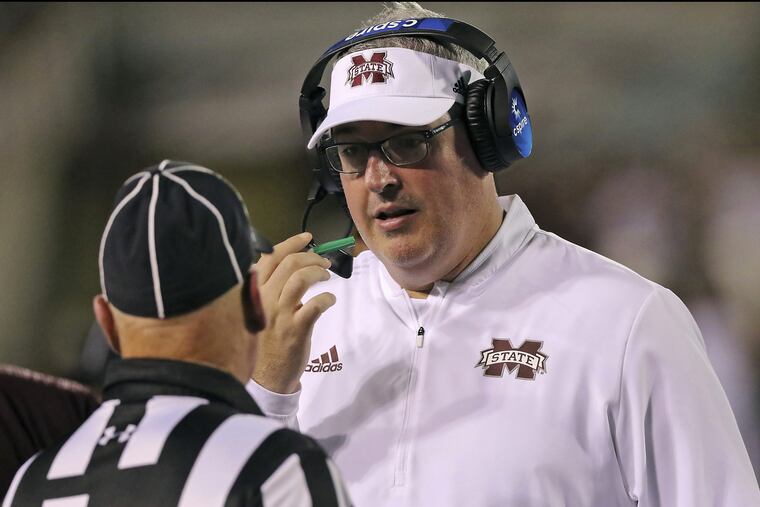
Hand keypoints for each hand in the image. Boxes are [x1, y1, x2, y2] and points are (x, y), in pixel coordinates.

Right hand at [252, 232, 335, 393]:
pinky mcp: (295, 329)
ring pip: (301, 278)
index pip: (270, 257)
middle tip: (324, 261)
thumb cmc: (266, 337)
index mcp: (252, 290)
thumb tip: (291, 261)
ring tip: (327, 276)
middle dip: (311, 256)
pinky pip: (315, 304)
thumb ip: (269, 285)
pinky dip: (327, 298)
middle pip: (289, 263)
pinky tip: (329, 300)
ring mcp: (278, 314)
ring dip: (319, 272)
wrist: (267, 375)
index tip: (307, 238)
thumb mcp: (259, 307)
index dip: (291, 243)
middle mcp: (263, 298)